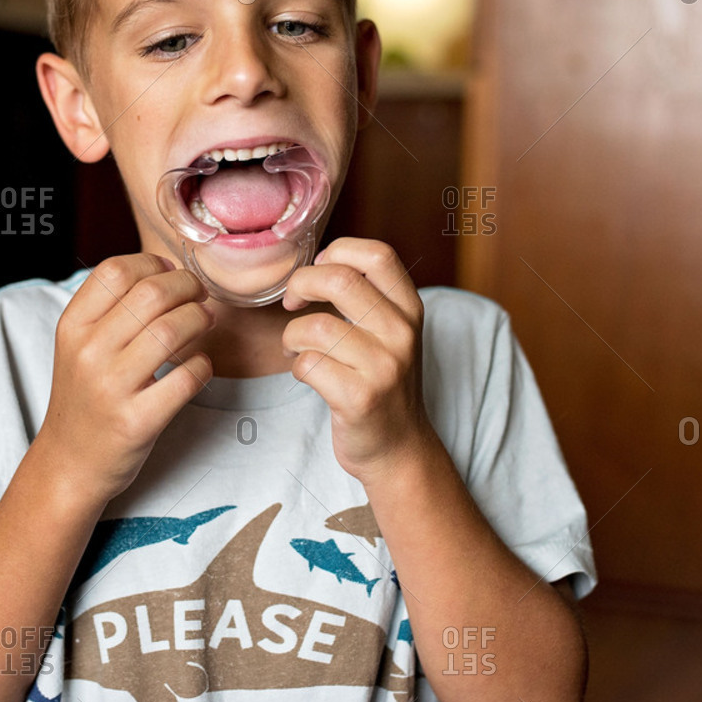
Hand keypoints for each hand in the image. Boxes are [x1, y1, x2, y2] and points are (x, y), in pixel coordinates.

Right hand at [37, 253, 213, 503]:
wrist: (70, 463)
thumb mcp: (78, 346)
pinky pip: (187, 378)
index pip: (115, 271)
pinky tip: (198, 365)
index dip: (152, 263)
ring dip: (200, 319)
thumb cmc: (85, 397)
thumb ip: (110, 308)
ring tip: (205, 321)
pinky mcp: (138, 421)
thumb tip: (165, 269)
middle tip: (199, 294)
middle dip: (187, 286)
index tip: (170, 272)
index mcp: (71, 327)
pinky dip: (203, 365)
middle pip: (151, 294)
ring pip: (172, 330)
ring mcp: (112, 388)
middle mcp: (88, 353)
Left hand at [280, 237, 435, 483]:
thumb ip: (368, 297)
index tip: (319, 269)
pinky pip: (308, 365)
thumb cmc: (382, 384)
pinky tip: (306, 374)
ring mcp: (384, 367)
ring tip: (297, 349)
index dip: (338, 251)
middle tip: (292, 302)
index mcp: (409, 309)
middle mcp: (402, 334)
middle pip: (339, 280)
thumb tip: (318, 263)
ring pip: (314, 327)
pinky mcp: (360, 399)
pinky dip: (297, 368)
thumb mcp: (391, 334)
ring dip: (292, 337)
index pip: (377, 254)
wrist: (399, 449)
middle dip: (301, 285)